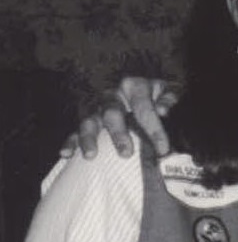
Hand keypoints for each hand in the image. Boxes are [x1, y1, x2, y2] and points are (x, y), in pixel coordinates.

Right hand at [59, 76, 176, 158]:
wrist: (139, 86)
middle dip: (118, 134)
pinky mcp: (86, 119)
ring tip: (91, 156)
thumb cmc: (156, 92)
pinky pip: (74, 129)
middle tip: (126, 153)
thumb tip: (163, 110)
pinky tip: (65, 154)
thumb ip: (168, 98)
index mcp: (134, 86)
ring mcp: (96, 107)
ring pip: (88, 121)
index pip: (144, 107)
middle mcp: (112, 96)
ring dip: (88, 138)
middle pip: (112, 113)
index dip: (154, 129)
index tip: (163, 149)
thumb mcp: (167, 89)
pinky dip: (70, 142)